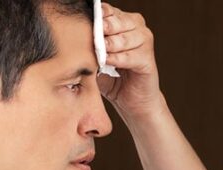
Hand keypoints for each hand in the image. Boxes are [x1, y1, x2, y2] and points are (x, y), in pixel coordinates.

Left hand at [97, 3, 163, 118]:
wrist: (134, 103)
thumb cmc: (114, 80)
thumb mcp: (99, 61)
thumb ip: (91, 49)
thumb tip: (74, 38)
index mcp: (125, 25)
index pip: (110, 12)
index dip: (99, 15)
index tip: (87, 20)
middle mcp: (138, 30)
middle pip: (119, 21)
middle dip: (105, 27)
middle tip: (94, 34)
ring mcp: (145, 44)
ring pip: (126, 38)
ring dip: (111, 43)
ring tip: (99, 50)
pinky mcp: (149, 61)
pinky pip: (131, 56)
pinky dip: (118, 59)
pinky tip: (106, 62)